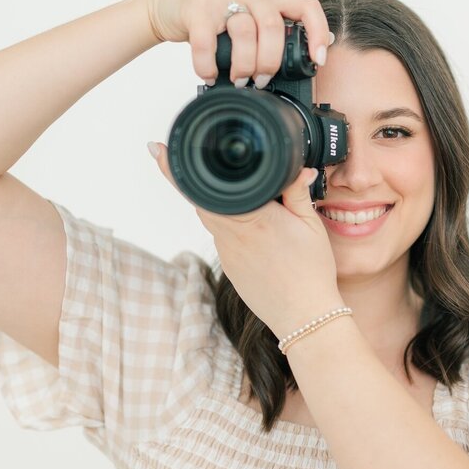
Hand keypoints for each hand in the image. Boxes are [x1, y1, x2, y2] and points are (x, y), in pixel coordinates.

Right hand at [143, 0, 333, 85]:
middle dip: (270, 61)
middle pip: (273, 26)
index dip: (317, 33)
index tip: (317, 60)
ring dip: (243, 64)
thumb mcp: (247, 22)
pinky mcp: (197, 8)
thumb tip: (305, 58)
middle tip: (260, 80)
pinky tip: (210, 75)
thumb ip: (272, 35)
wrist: (170, 5)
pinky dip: (208, 66)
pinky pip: (207, 42)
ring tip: (238, 79)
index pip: (305, 7)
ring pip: (244, 31)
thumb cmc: (213, 19)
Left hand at [149, 142, 343, 341]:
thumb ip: (297, 191)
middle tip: (191, 159)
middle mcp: (229, 235)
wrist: (305, 318)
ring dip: (221, 205)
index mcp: (250, 217)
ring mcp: (226, 254)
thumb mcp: (310, 224)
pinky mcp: (229, 269)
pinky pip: (223, 239)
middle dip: (195, 180)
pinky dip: (232, 227)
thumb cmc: (310, 271)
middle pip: (201, 200)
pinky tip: (255, 231)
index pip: (204, 186)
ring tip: (247, 200)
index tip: (158, 150)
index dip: (178, 168)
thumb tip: (297, 167)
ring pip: (212, 219)